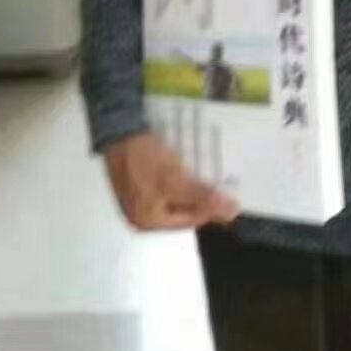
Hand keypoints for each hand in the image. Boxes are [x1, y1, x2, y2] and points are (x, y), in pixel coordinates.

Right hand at [104, 132, 239, 231]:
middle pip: (180, 209)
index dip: (209, 206)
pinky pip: (163, 184)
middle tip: (216, 179)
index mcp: (148, 222)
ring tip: (203, 170)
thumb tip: (231, 213)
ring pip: (172, 195)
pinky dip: (176, 176)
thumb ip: (204, 198)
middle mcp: (140, 215)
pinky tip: (184, 163)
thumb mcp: (177, 180)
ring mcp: (136, 197)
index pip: (189, 221)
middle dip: (198, 195)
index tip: (225, 191)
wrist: (118, 129)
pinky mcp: (135, 180)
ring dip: (189, 184)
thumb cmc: (145, 159)